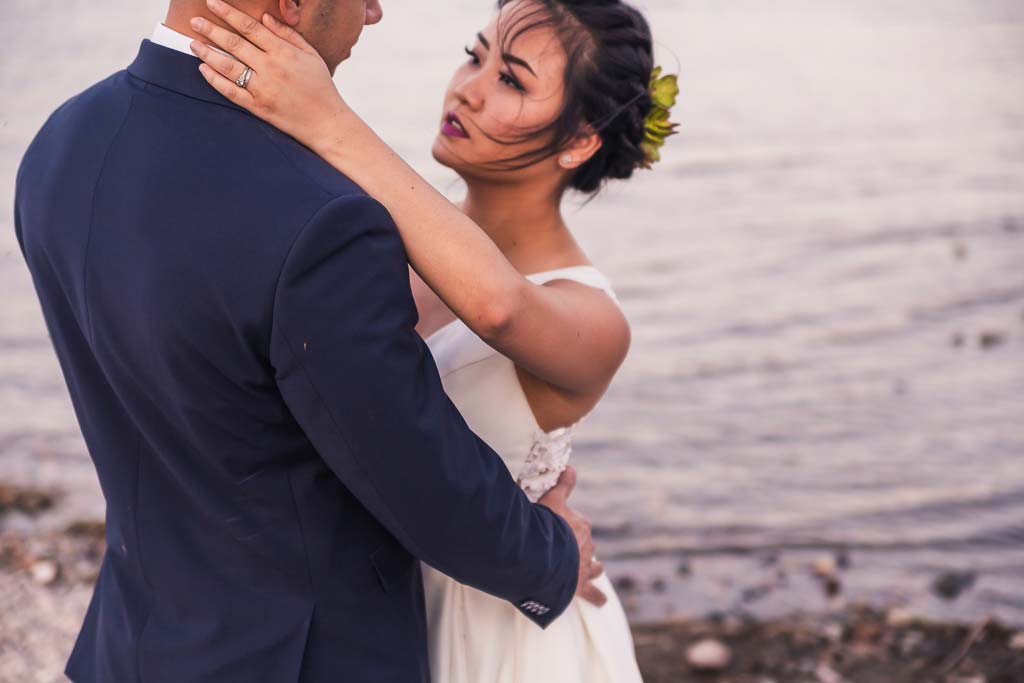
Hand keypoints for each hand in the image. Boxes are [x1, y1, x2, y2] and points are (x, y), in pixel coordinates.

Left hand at [188, 0, 349, 146]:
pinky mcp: (258, 108)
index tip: (212, 3)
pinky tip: (203, 69)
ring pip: (229, 67)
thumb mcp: (311, 55)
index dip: (229, 13)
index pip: (250, 28)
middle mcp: (271, 69)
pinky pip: (231, 92)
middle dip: (211, 30)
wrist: (326, 123)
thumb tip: (265, 18)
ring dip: (208, 53)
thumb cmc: (321, 87)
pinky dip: (215, 80)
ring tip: (193, 43)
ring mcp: (263, 89)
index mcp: (284, 53)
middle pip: (235, 44)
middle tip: (195, 21)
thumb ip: (288, 35)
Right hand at [537, 466, 607, 607]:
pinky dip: (597, 596)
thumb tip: (571, 466)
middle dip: (576, 545)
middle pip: (584, 544)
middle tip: (561, 547)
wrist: (544, 554)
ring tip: (589, 569)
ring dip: (591, 567)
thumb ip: (562, 483)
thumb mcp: (551, 498)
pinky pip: (592, 593)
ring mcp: (584, 566)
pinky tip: (601, 600)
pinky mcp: (580, 586)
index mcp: (580, 524)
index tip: (555, 524)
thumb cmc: (545, 525)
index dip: (565, 524)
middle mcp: (586, 545)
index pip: (576, 523)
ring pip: (594, 566)